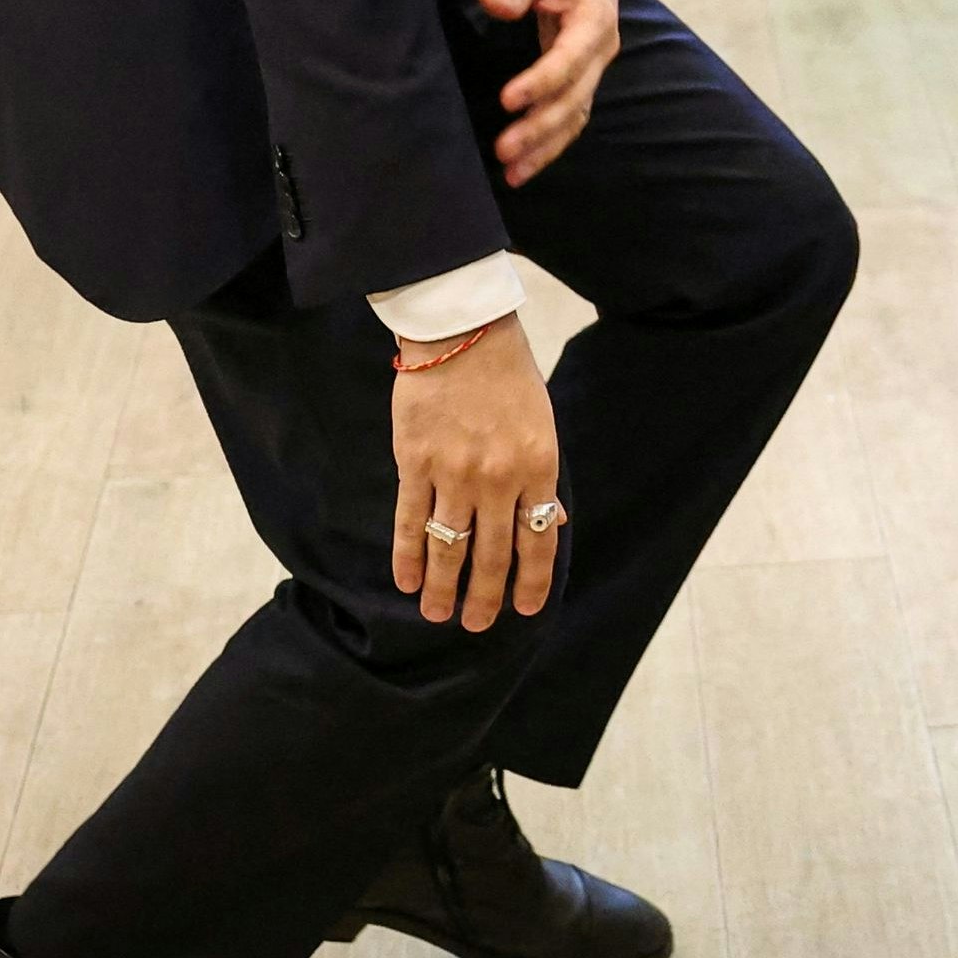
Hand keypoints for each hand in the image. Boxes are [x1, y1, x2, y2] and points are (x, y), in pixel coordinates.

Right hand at [387, 316, 563, 629]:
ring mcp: (455, 473)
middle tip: (477, 625)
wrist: (463, 332)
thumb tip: (551, 521)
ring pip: (450, 546)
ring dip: (442, 587)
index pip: (539, 539)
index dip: (531, 580)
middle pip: (493, 553)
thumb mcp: (542, 424)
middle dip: (485, 596)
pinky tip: (406, 582)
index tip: (523, 609)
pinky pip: (411, 521)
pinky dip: (408, 556)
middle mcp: (499, 478)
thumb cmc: (508, 375)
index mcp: (539, 467)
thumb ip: (541, 475)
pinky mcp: (415, 463)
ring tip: (437, 614)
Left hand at [478, 0, 626, 187]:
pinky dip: (552, 142)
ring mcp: (595, 68)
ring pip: (575, 115)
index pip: (568, 60)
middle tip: (503, 151)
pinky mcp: (582, 77)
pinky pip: (572, 116)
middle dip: (539, 128)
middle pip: (574, 98)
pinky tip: (527, 164)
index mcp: (594, 20)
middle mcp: (601, 51)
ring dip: (546, 146)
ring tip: (513, 174)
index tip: (507, 100)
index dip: (540, 82)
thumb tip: (492, 3)